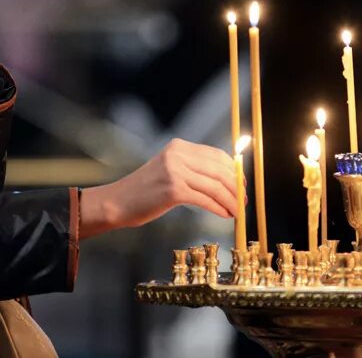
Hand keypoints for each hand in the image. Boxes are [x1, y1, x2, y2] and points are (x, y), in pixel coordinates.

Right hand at [79, 139, 239, 239]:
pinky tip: (224, 215)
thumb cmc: (145, 191)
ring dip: (231, 200)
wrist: (117, 202)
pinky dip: (219, 208)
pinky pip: (205, 199)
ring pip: (215, 185)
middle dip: (236, 187)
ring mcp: (174, 171)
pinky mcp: (173, 189)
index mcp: (178, 146)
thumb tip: (228, 179)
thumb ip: (193, 170)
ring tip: (237, 211)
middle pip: (219, 170)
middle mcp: (177, 154)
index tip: (242, 185)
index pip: (216, 155)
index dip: (234, 171)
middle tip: (243, 201)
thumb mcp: (169, 171)